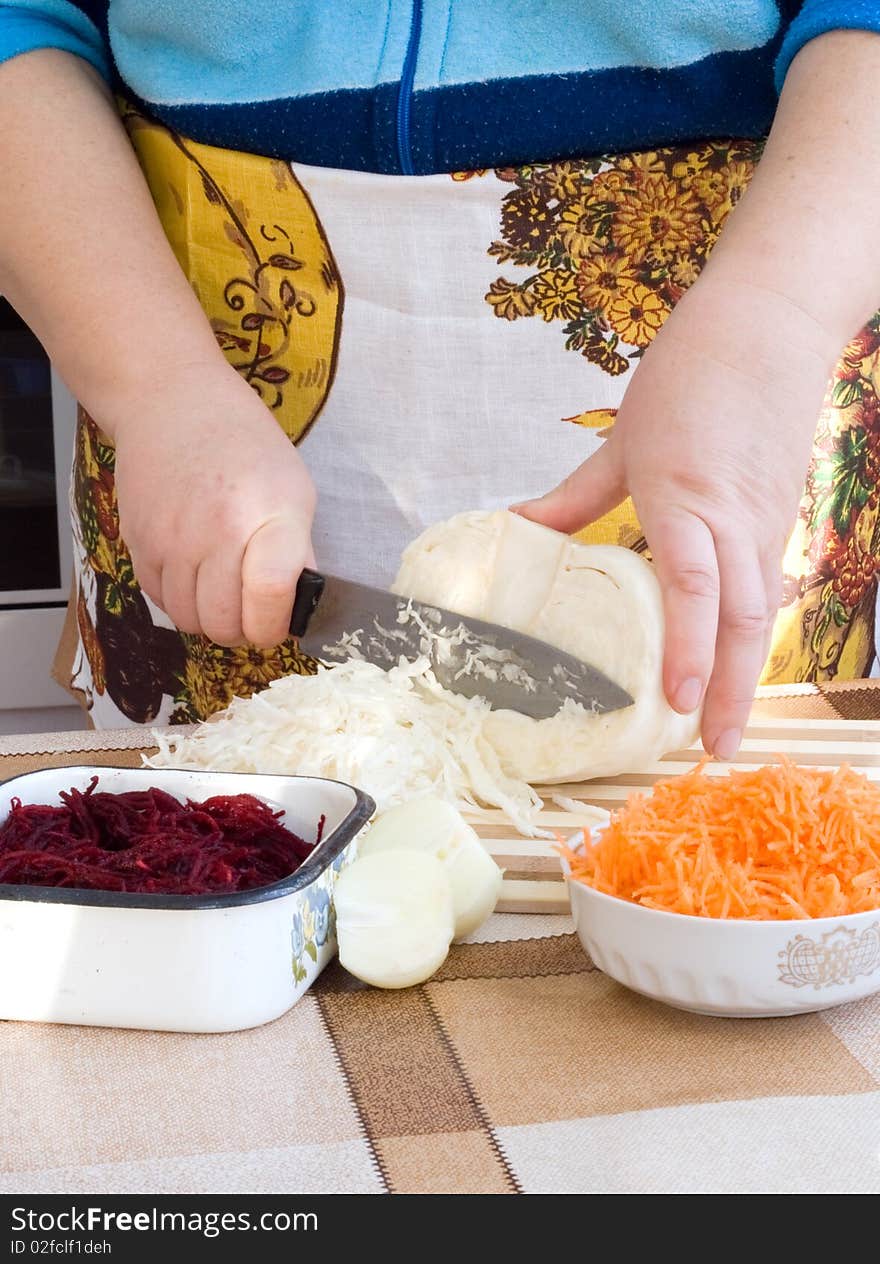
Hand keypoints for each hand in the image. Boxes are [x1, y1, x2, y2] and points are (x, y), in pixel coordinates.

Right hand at [109, 360, 315, 646]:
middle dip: (244, 631)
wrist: (172, 402)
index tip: (281, 623)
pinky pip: (158, 599)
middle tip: (252, 615)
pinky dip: (179, 601)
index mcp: (266, 516)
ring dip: (210, 620)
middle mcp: (215, 531)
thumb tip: (299, 607)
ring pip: (188, 620)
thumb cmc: (245, 444)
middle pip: (223, 623)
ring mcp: (170, 539)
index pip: (269, 597)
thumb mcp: (293, 489)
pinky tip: (195, 577)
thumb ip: (297, 552)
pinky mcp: (137, 541)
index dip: (276, 625)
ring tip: (224, 597)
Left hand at [514, 278, 833, 757]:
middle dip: (730, 689)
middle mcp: (733, 517)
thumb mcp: (624, 437)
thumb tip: (518, 527)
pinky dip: (749, 631)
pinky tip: (734, 664)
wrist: (770, 320)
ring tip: (724, 725)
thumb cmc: (691, 372)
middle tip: (715, 749)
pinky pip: (766, 584)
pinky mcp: (781, 515)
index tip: (674, 702)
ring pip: (760, 609)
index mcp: (683, 496)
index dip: (687, 648)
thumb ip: (574, 495)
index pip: (694, 586)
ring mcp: (765, 519)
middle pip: (740, 618)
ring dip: (745, 671)